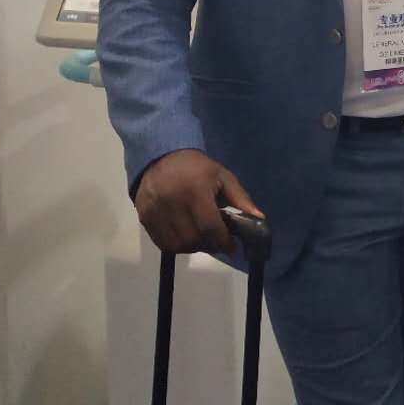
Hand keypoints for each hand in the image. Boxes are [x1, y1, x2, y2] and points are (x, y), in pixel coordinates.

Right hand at [135, 148, 261, 254]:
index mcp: (195, 190)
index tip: (232, 246)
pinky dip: (176, 246)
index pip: (210, 226)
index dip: (223, 241)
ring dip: (193, 248)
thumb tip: (259, 219)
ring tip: (203, 240)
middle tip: (218, 242)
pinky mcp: (144, 217)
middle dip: (209, 245)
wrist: (162, 156)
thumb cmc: (198, 168)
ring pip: (176, 245)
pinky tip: (186, 237)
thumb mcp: (223, 177)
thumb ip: (240, 199)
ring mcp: (155, 211)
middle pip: (193, 239)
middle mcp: (172, 202)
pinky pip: (161, 243)